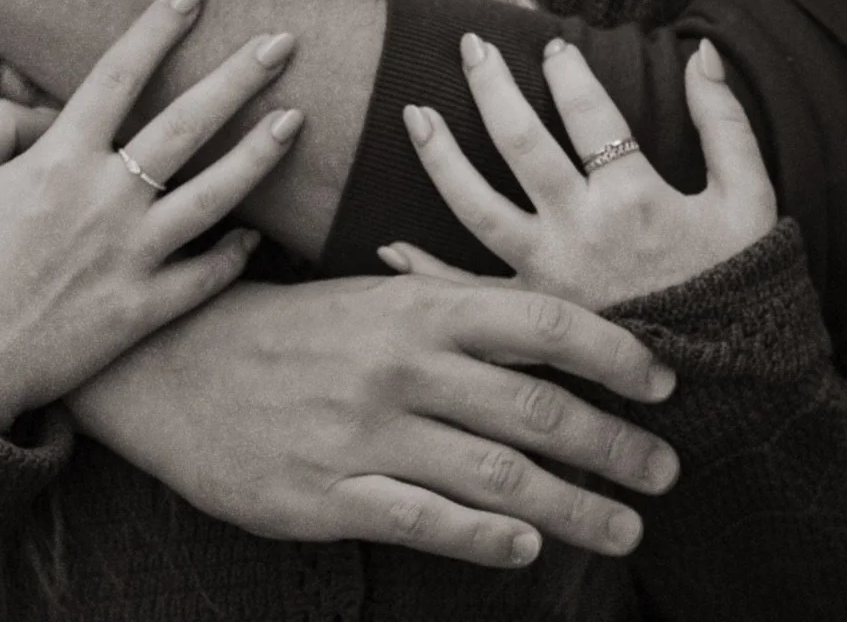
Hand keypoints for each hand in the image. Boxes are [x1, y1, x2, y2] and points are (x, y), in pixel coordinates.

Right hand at [0, 0, 300, 430]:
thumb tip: (39, 103)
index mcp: (56, 162)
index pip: (118, 75)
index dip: (157, 28)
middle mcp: (102, 201)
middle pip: (187, 124)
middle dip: (239, 77)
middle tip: (284, 41)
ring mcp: (128, 257)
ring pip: (213, 196)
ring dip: (259, 154)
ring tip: (297, 119)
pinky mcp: (141, 312)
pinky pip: (203, 277)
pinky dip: (234, 254)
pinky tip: (256, 232)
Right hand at [70, 268, 680, 568]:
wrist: (180, 365)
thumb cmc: (294, 326)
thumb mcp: (374, 296)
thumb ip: (454, 307)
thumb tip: (545, 324)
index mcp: (419, 306)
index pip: (539, 319)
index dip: (612, 351)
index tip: (664, 380)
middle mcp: (404, 365)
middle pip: (535, 406)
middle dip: (614, 442)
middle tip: (666, 470)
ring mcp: (368, 432)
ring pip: (496, 473)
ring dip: (573, 504)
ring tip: (625, 526)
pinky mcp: (331, 493)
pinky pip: (423, 519)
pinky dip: (483, 537)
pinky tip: (528, 550)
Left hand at [382, 34, 775, 309]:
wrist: (733, 391)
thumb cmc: (739, 287)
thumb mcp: (750, 198)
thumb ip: (726, 122)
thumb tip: (702, 52)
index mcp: (635, 197)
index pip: (590, 114)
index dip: (569, 73)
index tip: (553, 49)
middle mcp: (582, 231)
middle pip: (521, 143)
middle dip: (493, 86)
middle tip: (471, 44)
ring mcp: (549, 276)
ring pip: (478, 207)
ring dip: (441, 157)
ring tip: (414, 113)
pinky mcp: (532, 318)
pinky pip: (468, 292)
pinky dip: (426, 272)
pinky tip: (390, 246)